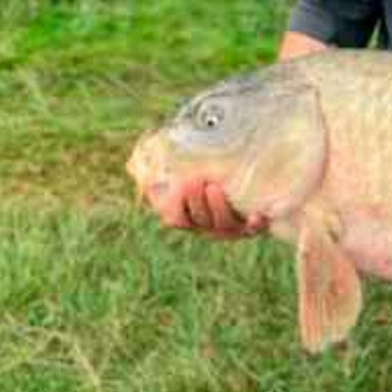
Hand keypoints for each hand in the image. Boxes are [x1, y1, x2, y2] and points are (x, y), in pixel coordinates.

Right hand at [148, 177, 267, 239]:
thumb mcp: (187, 172)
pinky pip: (254, 229)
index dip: (175, 207)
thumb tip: (133, 163)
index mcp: (192, 216)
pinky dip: (255, 223)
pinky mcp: (255, 225)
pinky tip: (258, 215)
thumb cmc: (213, 176)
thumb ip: (164, 168)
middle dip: (196, 203)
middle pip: (200, 221)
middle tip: (196, 182)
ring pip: (223, 225)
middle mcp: (210, 225)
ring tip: (215, 188)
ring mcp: (232, 227)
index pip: (177, 219)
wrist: (256, 185)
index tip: (179, 186)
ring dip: (218, 209)